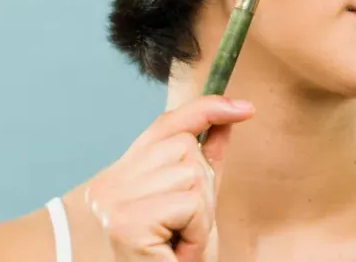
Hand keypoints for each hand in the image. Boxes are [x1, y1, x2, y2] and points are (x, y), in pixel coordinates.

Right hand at [83, 95, 253, 261]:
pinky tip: (178, 250)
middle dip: (202, 189)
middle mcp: (109, 184)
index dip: (206, 109)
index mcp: (120, 174)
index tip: (245, 108)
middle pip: (185, 149)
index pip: (165, 125)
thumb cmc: (173, 256)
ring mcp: (114, 201)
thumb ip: (206, 160)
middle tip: (184, 228)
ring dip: (201, 214)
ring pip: (191, 175)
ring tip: (180, 240)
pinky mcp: (128, 222)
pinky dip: (197, 230)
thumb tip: (228, 115)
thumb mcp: (195, 201)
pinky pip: (189, 203)